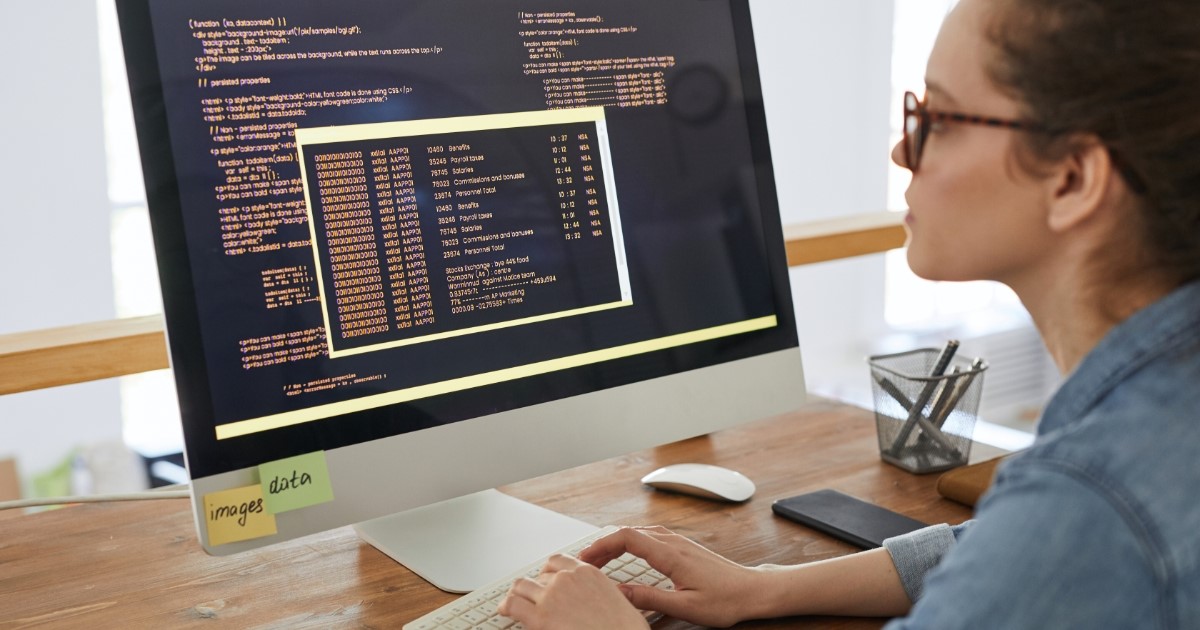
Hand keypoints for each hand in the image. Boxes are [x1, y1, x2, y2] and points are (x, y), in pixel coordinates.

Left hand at [498, 554, 649, 629]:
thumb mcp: (621, 603)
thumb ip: (602, 595)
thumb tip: (596, 602)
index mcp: (588, 573)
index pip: (559, 561)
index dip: (548, 571)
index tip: (544, 578)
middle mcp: (567, 579)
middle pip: (539, 575)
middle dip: (533, 585)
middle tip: (529, 595)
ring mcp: (551, 596)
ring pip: (521, 586)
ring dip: (516, 594)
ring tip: (510, 602)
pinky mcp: (539, 618)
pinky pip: (512, 604)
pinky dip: (505, 606)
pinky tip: (503, 611)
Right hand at [578, 526, 764, 627]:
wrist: (752, 590)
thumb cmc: (725, 600)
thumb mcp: (685, 607)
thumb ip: (650, 599)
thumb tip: (619, 593)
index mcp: (671, 554)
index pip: (627, 538)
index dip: (601, 545)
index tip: (585, 558)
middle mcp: (674, 542)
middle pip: (628, 532)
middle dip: (603, 545)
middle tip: (585, 563)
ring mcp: (679, 542)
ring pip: (639, 533)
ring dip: (616, 543)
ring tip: (600, 560)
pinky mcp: (683, 547)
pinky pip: (649, 537)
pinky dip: (630, 543)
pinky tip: (626, 555)